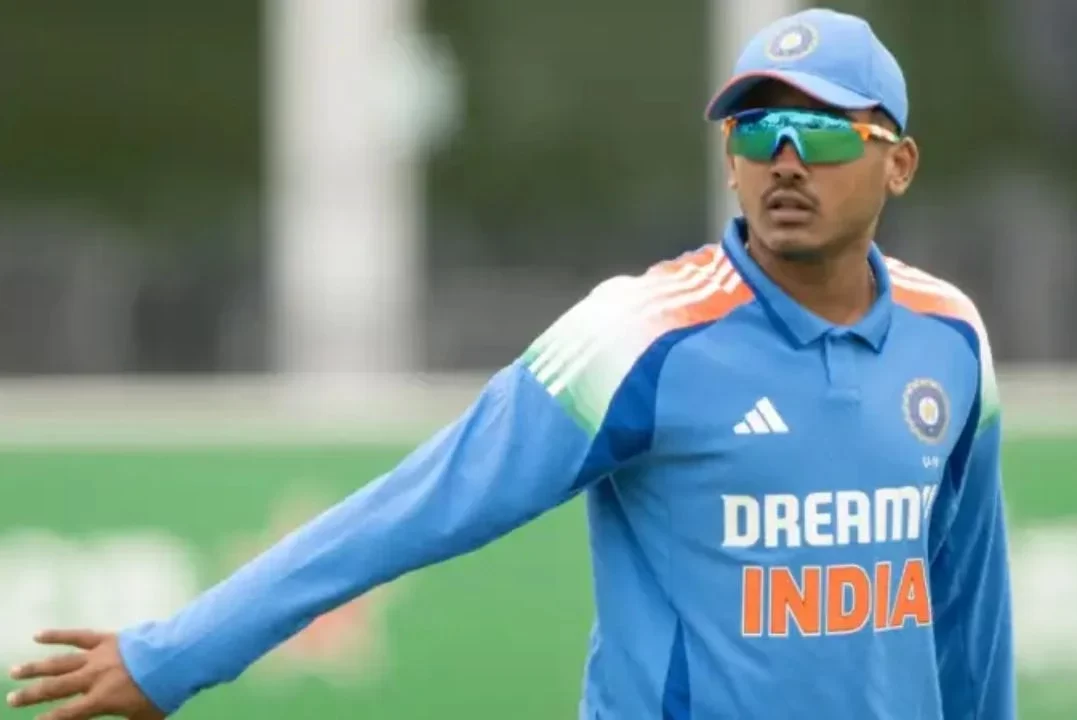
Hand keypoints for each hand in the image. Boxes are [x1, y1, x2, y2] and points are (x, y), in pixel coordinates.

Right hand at [6, 630, 164, 719]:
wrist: (178, 657)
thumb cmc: (164, 691)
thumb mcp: (145, 718)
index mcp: (100, 700)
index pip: (65, 714)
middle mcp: (92, 678)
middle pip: (54, 688)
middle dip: (31, 694)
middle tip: (11, 698)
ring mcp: (97, 656)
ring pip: (59, 662)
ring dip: (35, 667)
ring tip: (15, 671)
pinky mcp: (106, 638)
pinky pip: (77, 636)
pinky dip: (57, 635)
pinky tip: (38, 635)